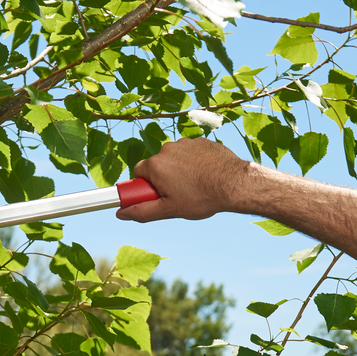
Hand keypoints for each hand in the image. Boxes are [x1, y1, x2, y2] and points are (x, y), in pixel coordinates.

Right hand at [125, 137, 254, 222]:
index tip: (157, 195)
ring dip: (180, 170)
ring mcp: (186, 143)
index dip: (145, 186)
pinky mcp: (202, 141)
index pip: (139, 173)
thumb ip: (142, 212)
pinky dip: (194, 162)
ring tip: (195, 186)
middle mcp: (168, 149)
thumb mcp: (169, 210)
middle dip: (163, 178)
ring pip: (175, 158)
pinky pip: (191, 153)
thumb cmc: (202, 197)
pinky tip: (205, 175)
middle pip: (157, 165)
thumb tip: (121, 214)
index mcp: (156, 165)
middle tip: (178, 194)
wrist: (235, 184)